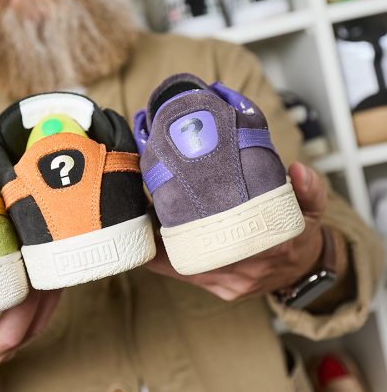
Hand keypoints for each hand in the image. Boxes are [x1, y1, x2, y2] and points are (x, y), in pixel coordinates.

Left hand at [146, 161, 325, 300]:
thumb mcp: (312, 208)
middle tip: (151, 205)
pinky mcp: (224, 290)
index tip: (162, 203)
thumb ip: (308, 189)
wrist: (306, 270)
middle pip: (192, 255)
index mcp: (266, 249)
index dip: (182, 224)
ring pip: (186, 268)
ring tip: (150, 219)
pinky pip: (189, 276)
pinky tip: (156, 241)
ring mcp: (232, 285)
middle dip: (166, 232)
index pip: (214, 240)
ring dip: (165, 247)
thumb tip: (298, 171)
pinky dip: (171, 261)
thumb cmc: (299, 234)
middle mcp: (245, 272)